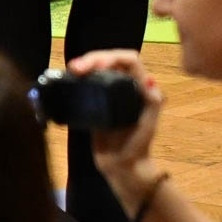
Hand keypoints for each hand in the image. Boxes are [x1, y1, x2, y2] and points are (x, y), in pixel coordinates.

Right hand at [68, 50, 163, 182]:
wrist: (121, 164)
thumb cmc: (138, 144)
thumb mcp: (148, 124)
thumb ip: (152, 104)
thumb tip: (150, 80)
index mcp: (140, 87)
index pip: (129, 61)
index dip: (113, 57)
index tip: (97, 65)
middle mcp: (125, 86)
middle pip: (110, 61)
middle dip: (93, 58)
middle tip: (75, 67)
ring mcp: (109, 94)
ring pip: (97, 70)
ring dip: (84, 65)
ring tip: (72, 70)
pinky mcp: (95, 103)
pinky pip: (87, 85)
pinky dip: (78, 80)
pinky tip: (69, 80)